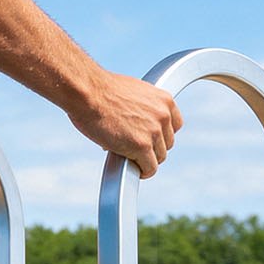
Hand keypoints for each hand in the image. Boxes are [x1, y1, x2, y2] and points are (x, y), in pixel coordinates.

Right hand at [68, 71, 182, 176]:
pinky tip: (132, 169)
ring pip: (159, 158)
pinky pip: (149, 168)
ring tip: (129, 158)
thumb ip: (142, 108)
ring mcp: (154, 131)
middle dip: (151, 148)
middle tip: (134, 150)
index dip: (161, 135)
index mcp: (164, 99)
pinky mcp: (142, 146)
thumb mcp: (132, 93)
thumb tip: (137, 127)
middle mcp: (163, 115)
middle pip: (167, 144)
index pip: (175, 125)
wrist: (88, 93)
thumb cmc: (101, 91)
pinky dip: (142, 172)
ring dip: (145, 160)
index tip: (150, 140)